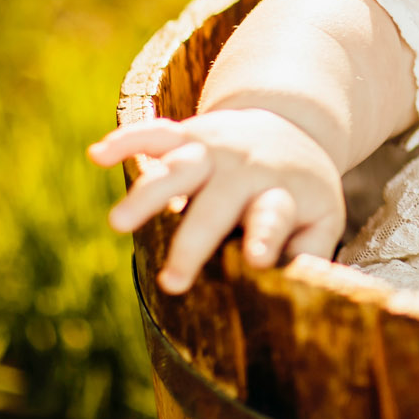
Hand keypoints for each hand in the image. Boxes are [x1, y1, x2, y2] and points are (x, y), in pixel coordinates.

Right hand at [88, 108, 346, 293]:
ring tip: (118, 224)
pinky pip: (155, 132)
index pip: (273, 217)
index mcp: (282, 193)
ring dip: (149, 193)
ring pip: (179, 167)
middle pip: (216, 204)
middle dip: (193, 242)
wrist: (292, 125)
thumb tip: (308, 293)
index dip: (265, 236)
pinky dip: (127, 140)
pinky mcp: (189, 133)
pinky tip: (97, 155)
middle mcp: (246, 169)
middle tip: (173, 283)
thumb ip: (310, 252)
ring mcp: (215, 150)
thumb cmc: (301, 191)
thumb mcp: (322, 218)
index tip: (256, 260)